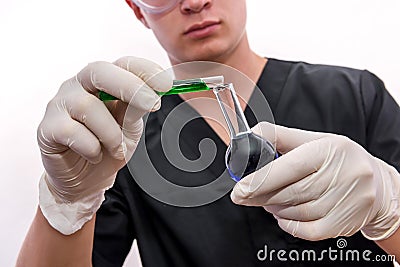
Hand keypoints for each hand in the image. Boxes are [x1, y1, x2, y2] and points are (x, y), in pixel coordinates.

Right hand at [37, 56, 170, 233]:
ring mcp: (60, 105)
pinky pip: (71, 131)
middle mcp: (79, 86)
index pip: (123, 63)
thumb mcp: (130, 126)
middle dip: (130, 87)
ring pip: (87, 106)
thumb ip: (137, 108)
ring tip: (117, 149)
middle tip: (153, 105)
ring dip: (111, 133)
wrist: (86, 179)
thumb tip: (154, 93)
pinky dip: (91, 147)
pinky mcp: (47, 128)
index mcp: (103, 81)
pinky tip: (94, 155)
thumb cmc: (109, 146)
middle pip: (99, 71)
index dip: (146, 70)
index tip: (167, 84)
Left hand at [231, 122, 399, 240]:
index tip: (240, 189)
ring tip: (269, 201)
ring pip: (297, 212)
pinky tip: (284, 215)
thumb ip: (280, 137)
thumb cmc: (338, 159)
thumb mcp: (313, 140)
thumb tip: (251, 136)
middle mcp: (342, 174)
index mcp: (329, 149)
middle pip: (290, 192)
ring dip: (275, 208)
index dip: (262, 179)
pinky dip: (290, 224)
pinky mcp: (345, 223)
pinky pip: (308, 230)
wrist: (376, 183)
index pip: (291, 166)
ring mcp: (346, 201)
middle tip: (246, 195)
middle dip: (261, 196)